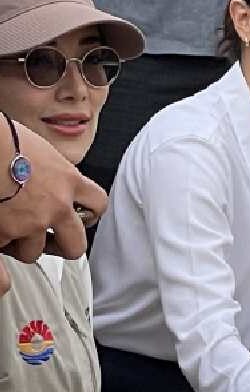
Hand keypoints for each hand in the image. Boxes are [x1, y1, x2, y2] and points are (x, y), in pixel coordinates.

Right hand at [0, 122, 106, 289]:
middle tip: (54, 241)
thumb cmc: (5, 139)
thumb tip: (44, 174)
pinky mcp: (5, 233)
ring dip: (23, 245)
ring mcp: (30, 223)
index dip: (91, 212)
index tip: (84, 215)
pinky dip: (0, 242)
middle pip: (76, 245)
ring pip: (33, 252)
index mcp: (68, 180)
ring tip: (12, 233)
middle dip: (65, 245)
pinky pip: (5, 248)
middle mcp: (55, 206)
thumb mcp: (40, 149)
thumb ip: (50, 170)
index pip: (98, 203)